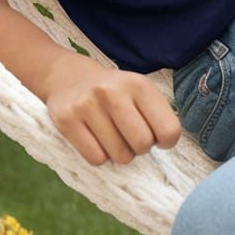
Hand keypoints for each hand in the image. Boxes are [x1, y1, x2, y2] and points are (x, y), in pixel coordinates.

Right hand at [43, 54, 182, 166]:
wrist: (68, 76)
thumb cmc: (113, 92)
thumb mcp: (138, 91)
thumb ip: (157, 114)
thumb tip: (167, 143)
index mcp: (138, 84)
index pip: (168, 129)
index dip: (166, 141)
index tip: (156, 136)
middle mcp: (113, 92)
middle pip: (143, 144)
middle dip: (140, 148)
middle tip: (130, 136)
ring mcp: (88, 105)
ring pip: (119, 156)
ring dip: (119, 153)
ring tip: (112, 135)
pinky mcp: (67, 120)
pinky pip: (96, 158)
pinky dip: (100, 156)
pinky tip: (95, 138)